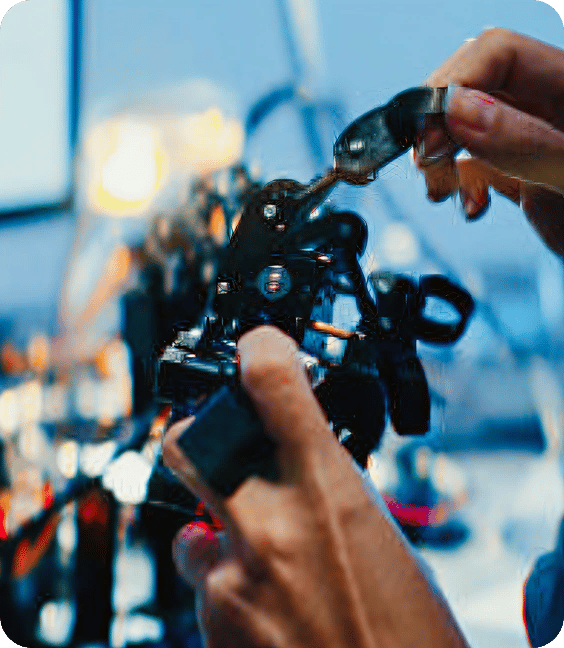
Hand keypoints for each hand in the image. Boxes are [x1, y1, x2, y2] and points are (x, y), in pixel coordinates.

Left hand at [163, 326, 467, 647]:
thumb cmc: (406, 626)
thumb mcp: (379, 529)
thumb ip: (326, 485)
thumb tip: (299, 461)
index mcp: (327, 485)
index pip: (273, 382)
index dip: (259, 350)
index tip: (257, 347)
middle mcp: (270, 522)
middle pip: (190, 441)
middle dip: (201, 436)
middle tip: (222, 445)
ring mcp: (234, 576)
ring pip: (191, 528)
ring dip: (217, 531)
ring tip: (261, 554)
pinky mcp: (213, 624)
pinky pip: (203, 584)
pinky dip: (224, 582)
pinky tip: (263, 602)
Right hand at [415, 29, 563, 256]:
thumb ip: (525, 142)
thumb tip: (459, 111)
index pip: (497, 55)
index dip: (456, 85)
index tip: (432, 130)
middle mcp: (550, 109)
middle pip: (473, 87)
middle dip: (439, 123)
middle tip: (428, 158)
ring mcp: (536, 143)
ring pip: (467, 130)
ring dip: (442, 159)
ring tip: (440, 188)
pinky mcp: (527, 177)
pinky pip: (479, 169)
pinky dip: (462, 188)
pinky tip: (472, 207)